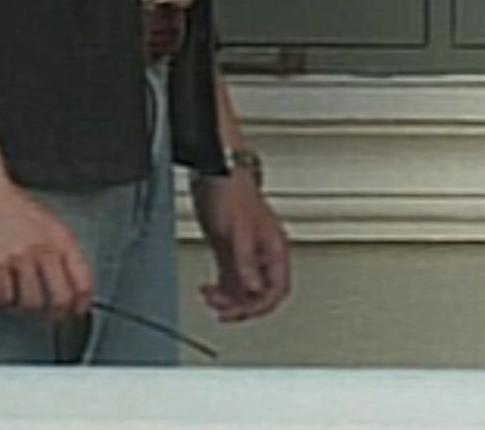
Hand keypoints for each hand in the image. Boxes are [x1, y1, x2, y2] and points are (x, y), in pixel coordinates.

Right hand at [0, 175, 94, 322]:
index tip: (77, 311)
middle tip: (50, 317)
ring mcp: (20, 256)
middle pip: (61, 298)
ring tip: (22, 303)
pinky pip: (5, 297)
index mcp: (62, 237)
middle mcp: (44, 247)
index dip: (82, 304)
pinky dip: (5, 302)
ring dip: (26, 309)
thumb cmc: (11, 204)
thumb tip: (70, 282)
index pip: (83, 282)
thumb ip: (59, 250)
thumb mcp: (47, 223)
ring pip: (32, 303)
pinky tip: (3, 295)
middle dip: (57, 314)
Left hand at [191, 167, 292, 322]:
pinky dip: (220, 289)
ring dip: (229, 300)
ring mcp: (246, 252)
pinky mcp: (229, 249)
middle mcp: (262, 253)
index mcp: (273, 248)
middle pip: (261, 293)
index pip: (277, 289)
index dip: (262, 305)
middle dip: (243, 307)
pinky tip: (208, 291)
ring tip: (211, 302)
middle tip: (224, 313)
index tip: (243, 313)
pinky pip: (229, 279)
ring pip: (244, 289)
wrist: (215, 172)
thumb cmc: (231, 192)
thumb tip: (252, 291)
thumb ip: (245, 263)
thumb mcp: (238, 232)